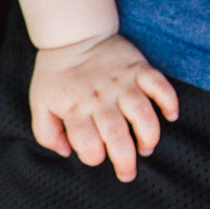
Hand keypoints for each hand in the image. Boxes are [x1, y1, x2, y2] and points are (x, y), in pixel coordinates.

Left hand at [30, 34, 178, 180]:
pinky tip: (170, 116)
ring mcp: (121, 83)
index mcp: (75, 108)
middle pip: (116, 135)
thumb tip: (66, 153)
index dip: (93, 157)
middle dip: (124, 160)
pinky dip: (169, 101)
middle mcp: (99, 98)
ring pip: (142, 114)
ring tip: (146, 148)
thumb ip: (46, 132)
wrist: (73, 35)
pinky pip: (159, 85)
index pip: (86, 142)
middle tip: (128, 173)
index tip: (97, 156)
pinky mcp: (138, 68)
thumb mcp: (39, 103)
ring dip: (148, 136)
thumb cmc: (56, 74)